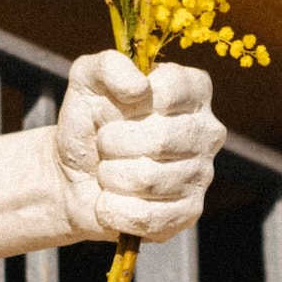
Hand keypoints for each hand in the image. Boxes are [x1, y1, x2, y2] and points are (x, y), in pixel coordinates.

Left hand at [55, 50, 225, 241]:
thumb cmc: (89, 121)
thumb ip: (109, 65)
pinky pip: (147, 216)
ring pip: (149, 180)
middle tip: (105, 143)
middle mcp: (207, 130)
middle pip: (161, 139)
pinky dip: (114, 209)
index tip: (119, 107)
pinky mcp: (188, 213)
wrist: (74, 174)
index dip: (133, 102)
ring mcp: (202, 174)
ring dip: (111, 176)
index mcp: (193, 90)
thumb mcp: (88, 80)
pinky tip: (109, 201)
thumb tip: (140, 88)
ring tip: (107, 170)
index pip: (172, 90)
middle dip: (114, 143)